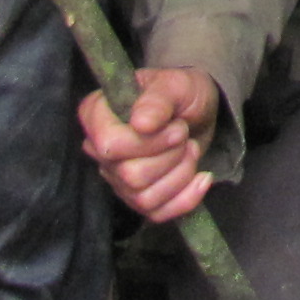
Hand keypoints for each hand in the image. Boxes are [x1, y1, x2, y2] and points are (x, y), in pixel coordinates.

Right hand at [78, 65, 218, 223]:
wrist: (199, 112)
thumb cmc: (181, 93)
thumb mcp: (175, 84)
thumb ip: (157, 100)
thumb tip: (141, 124)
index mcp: (97, 115)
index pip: (108, 145)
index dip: (147, 142)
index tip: (175, 126)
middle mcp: (100, 151)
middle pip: (129, 175)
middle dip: (170, 156)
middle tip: (184, 134)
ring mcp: (117, 178)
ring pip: (144, 198)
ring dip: (180, 173)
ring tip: (190, 148)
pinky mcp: (138, 198)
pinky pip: (157, 214)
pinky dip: (187, 198)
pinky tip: (202, 177)